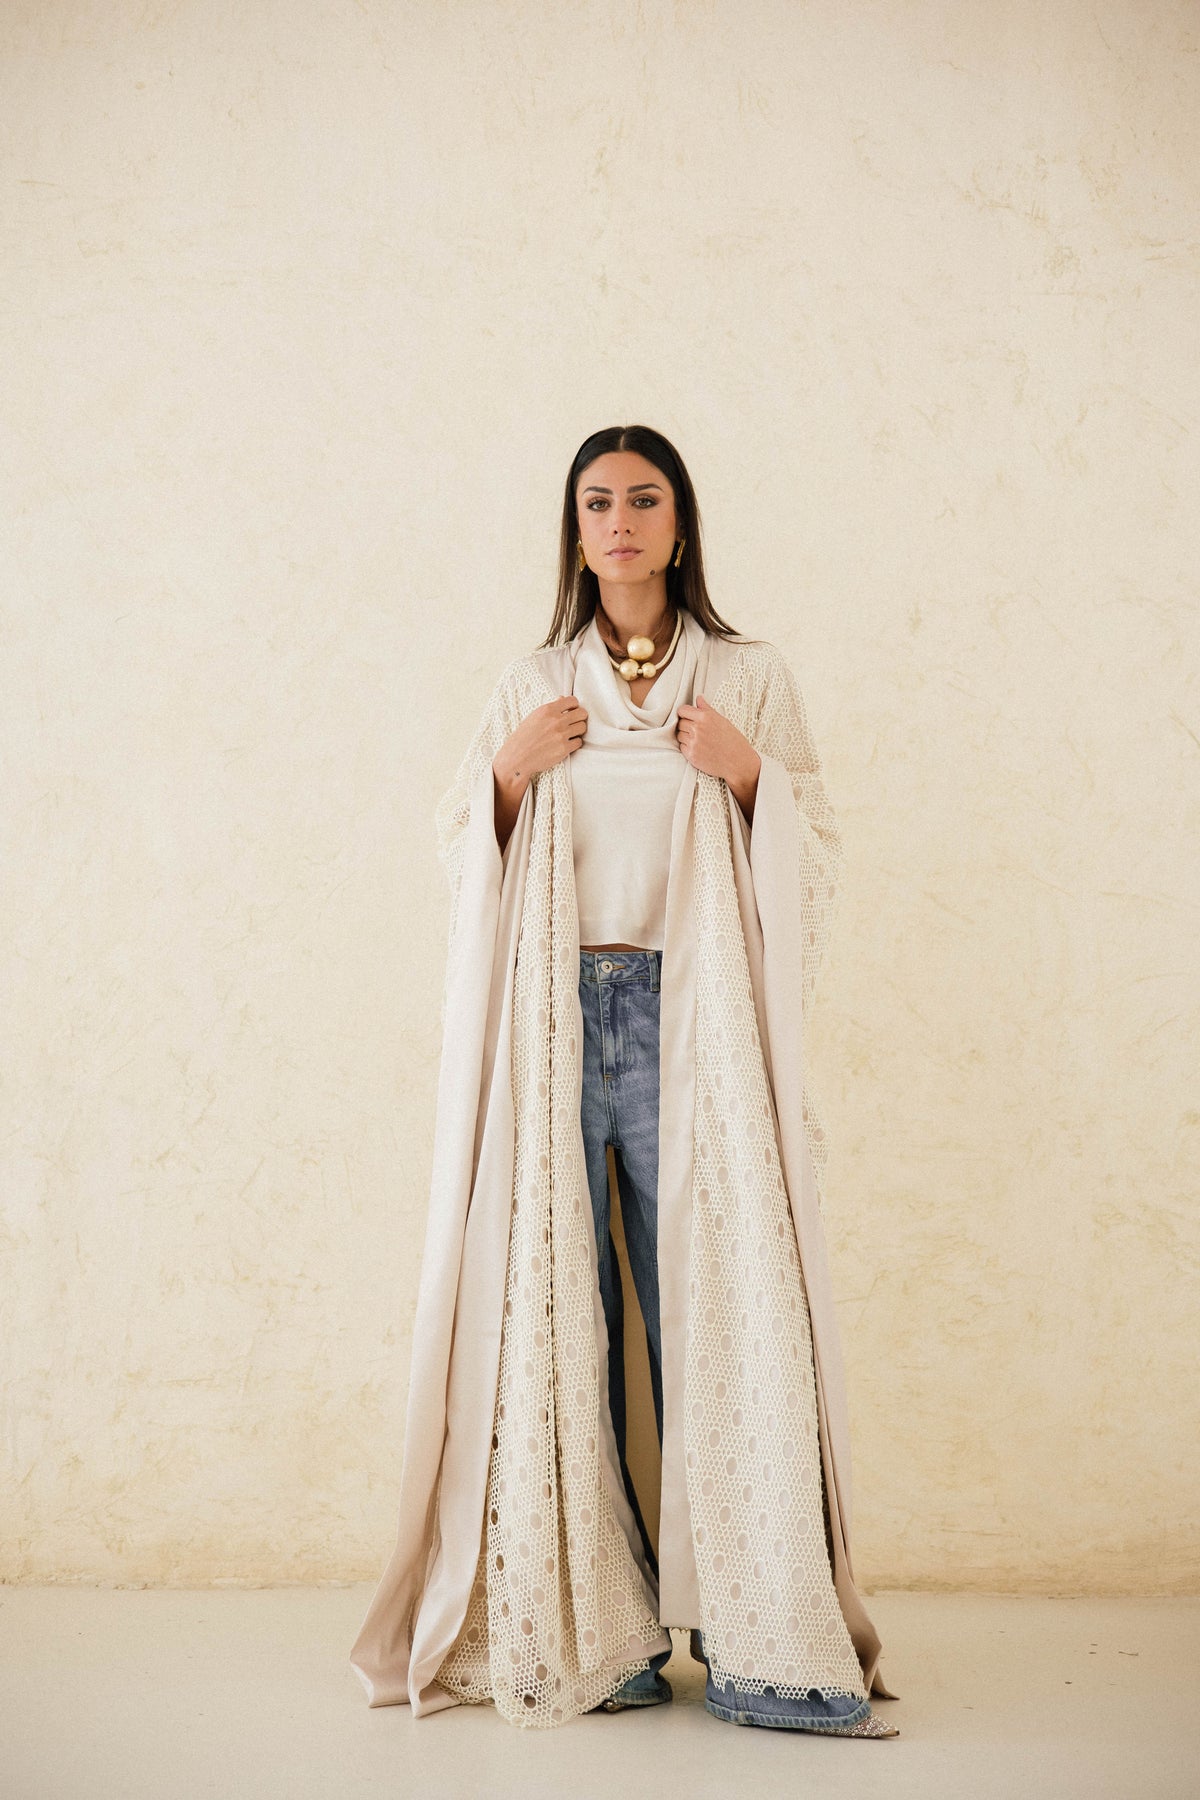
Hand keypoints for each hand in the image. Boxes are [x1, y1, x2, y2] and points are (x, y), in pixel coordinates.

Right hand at [493, 695, 587, 788]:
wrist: (517, 757)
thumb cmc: (523, 738)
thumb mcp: (533, 717)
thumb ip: (550, 708)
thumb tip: (562, 699)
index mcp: (547, 710)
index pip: (572, 700)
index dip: (574, 706)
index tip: (572, 711)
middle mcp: (556, 721)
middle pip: (582, 713)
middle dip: (580, 718)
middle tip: (574, 722)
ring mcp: (561, 735)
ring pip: (582, 727)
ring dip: (578, 731)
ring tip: (570, 734)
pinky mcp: (564, 749)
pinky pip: (579, 742)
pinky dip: (574, 743)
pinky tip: (566, 744)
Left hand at [676, 693, 761, 823]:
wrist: (738, 761)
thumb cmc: (733, 740)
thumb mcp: (722, 720)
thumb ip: (707, 709)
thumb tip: (698, 698)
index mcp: (705, 717)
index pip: (682, 710)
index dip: (684, 713)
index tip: (687, 717)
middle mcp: (697, 728)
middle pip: (680, 723)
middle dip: (685, 725)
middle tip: (696, 731)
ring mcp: (693, 742)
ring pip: (679, 735)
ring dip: (685, 737)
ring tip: (699, 740)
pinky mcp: (691, 755)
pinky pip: (681, 747)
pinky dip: (687, 747)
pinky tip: (699, 748)